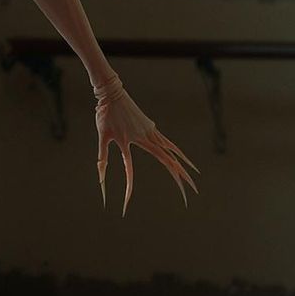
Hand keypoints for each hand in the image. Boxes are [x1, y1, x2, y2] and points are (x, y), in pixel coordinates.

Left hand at [93, 73, 199, 214]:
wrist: (113, 93)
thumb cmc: (105, 114)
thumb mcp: (102, 135)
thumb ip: (102, 156)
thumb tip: (100, 175)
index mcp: (130, 142)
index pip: (130, 171)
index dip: (128, 188)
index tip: (127, 202)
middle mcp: (146, 138)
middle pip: (167, 162)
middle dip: (179, 178)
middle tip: (189, 194)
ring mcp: (151, 132)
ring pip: (172, 152)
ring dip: (183, 166)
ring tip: (194, 179)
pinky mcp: (152, 128)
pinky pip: (168, 143)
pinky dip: (176, 152)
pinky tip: (182, 159)